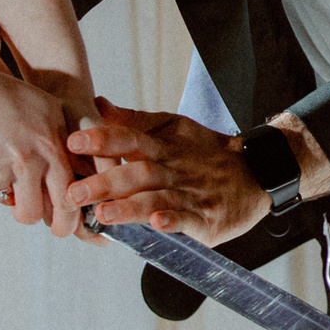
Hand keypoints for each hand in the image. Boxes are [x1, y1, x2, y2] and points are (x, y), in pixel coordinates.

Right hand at [0, 53, 96, 235]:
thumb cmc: (6, 97)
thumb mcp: (46, 109)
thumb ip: (62, 141)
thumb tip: (75, 178)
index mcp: (51, 145)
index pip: (70, 194)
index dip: (70, 216)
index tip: (66, 224)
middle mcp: (30, 159)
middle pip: (43, 210)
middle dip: (50, 224)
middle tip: (47, 225)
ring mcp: (3, 167)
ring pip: (16, 206)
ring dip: (14, 202)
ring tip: (8, 176)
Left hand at [65, 100, 270, 245]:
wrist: (256, 172)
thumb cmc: (205, 152)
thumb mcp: (173, 128)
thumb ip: (133, 121)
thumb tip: (98, 104)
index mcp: (164, 147)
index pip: (131, 139)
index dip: (104, 139)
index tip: (74, 142)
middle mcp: (174, 170)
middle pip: (138, 173)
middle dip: (105, 182)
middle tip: (74, 192)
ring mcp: (191, 195)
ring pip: (158, 199)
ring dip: (131, 207)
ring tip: (104, 213)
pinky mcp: (207, 220)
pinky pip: (189, 220)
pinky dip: (174, 222)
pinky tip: (157, 225)